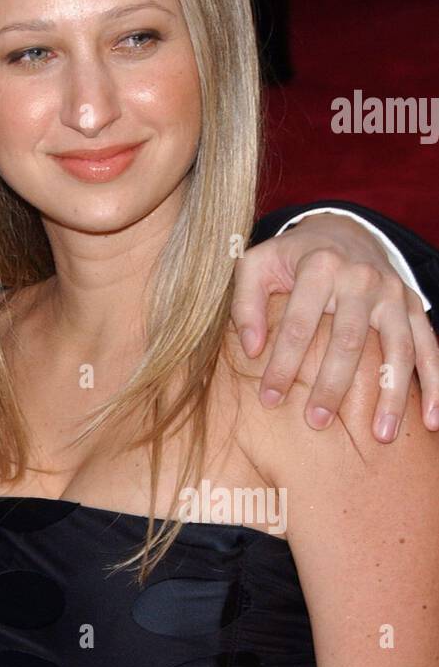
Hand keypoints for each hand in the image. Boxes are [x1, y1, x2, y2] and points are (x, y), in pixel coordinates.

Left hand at [231, 213, 438, 440]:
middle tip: (317, 423)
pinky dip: (435, 384)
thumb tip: (253, 349)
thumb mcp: (257, 265)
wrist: (342, 230)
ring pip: (399, 348)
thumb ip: (245, 303)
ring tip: (381, 436)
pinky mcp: (412, 305)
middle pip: (349, 340)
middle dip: (333, 386)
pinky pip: (429, 347)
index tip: (268, 399)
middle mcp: (361, 278)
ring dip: (392, 395)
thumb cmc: (290, 258)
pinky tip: (431, 421)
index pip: (299, 324)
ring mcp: (393, 293)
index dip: (282, 364)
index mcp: (320, 266)